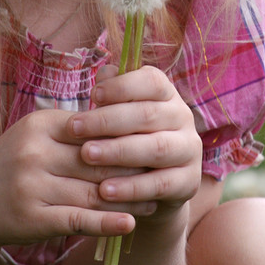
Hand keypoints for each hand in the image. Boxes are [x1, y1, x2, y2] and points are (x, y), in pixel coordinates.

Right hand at [0, 106, 155, 248]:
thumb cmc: (14, 164)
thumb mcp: (36, 135)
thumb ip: (74, 128)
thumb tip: (125, 117)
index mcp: (39, 124)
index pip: (93, 128)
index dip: (125, 136)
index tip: (154, 141)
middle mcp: (33, 152)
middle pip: (96, 160)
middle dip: (133, 167)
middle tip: (162, 172)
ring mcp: (30, 186)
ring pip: (91, 192)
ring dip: (127, 198)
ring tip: (153, 200)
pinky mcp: (31, 218)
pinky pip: (77, 220)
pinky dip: (106, 223)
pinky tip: (129, 224)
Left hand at [68, 65, 202, 215]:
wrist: (157, 185)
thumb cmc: (130, 137)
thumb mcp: (122, 114)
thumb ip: (114, 94)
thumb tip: (104, 74)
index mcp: (167, 94)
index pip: (152, 81)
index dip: (122, 86)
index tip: (93, 94)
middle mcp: (182, 117)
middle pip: (148, 114)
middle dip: (107, 121)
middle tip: (75, 127)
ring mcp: (189, 149)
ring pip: (156, 148)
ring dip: (118, 151)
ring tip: (86, 155)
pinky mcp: (189, 181)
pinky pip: (160, 184)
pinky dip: (131, 188)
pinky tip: (105, 190)